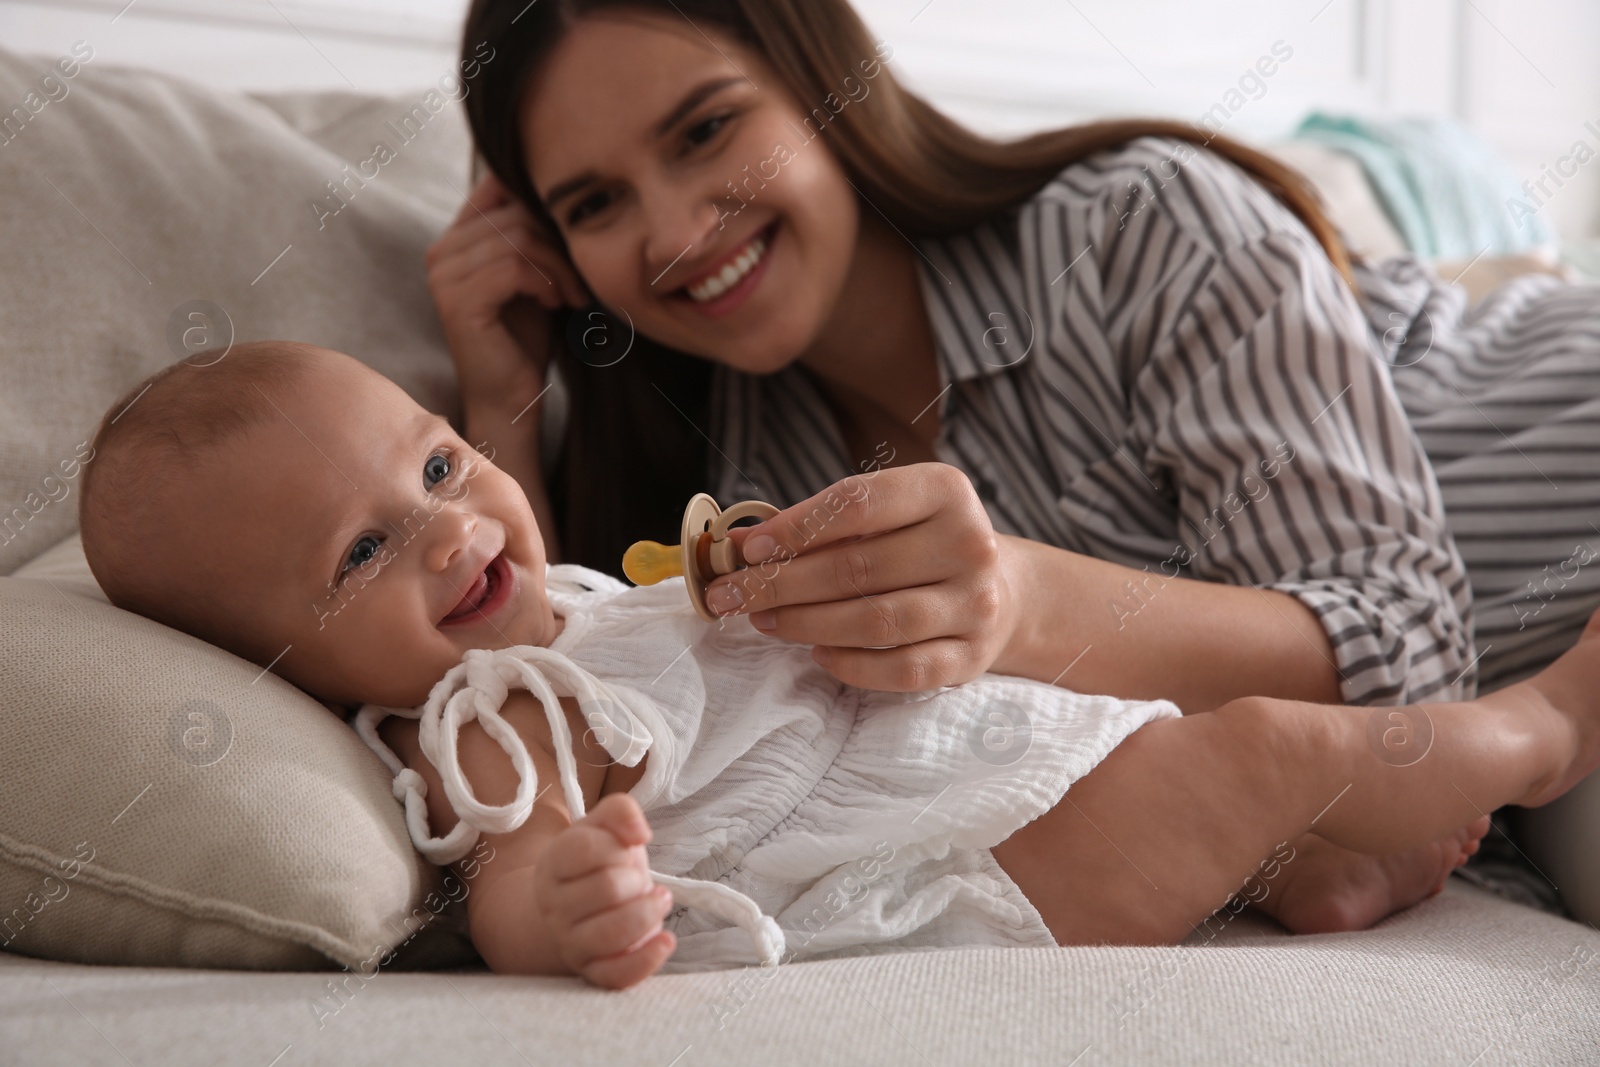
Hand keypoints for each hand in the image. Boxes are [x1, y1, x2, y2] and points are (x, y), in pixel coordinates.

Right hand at [425, 172, 587, 409]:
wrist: (512, 398)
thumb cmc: (524, 339)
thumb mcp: (532, 275)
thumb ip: (531, 232)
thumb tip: (557, 186)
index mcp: (454, 240)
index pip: (497, 187)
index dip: (540, 205)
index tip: (568, 242)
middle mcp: (440, 252)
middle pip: (514, 214)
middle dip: (557, 243)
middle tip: (578, 280)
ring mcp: (443, 276)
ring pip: (518, 240)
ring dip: (557, 267)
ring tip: (570, 295)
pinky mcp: (458, 300)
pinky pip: (513, 268)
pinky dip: (545, 283)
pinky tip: (555, 304)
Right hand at [532, 793, 675, 988]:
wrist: (581, 908)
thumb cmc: (601, 863)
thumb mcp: (605, 827)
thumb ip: (621, 811)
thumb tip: (639, 833)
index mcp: (553, 864)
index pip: (586, 849)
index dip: (618, 845)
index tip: (627, 849)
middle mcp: (554, 906)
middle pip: (608, 888)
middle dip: (637, 879)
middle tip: (641, 880)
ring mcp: (569, 942)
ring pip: (613, 933)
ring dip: (648, 913)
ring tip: (658, 901)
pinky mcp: (591, 972)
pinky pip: (616, 975)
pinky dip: (647, 958)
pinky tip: (665, 939)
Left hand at [707, 462, 1020, 690]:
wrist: (1005, 591)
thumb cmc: (921, 545)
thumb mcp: (884, 516)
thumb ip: (818, 525)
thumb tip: (738, 545)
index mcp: (945, 491)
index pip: (858, 504)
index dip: (795, 527)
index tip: (748, 549)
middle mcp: (969, 543)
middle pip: (857, 568)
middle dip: (781, 583)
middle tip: (731, 595)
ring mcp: (976, 604)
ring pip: (876, 620)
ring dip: (806, 623)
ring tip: (764, 621)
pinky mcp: (971, 657)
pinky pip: (900, 669)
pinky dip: (851, 665)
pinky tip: (817, 654)